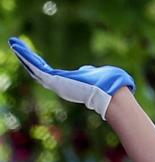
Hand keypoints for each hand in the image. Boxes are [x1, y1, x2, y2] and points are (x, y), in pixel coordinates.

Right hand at [8, 36, 134, 119]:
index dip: (38, 64)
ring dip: (24, 56)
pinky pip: (38, 67)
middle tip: (16, 47)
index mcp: (68, 84)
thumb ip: (86, 73)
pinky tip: (19, 48)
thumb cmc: (107, 85)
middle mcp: (60, 86)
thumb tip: (86, 70)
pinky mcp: (57, 81)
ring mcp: (58, 85)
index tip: (30, 56)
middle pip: (38, 71)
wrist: (110, 94)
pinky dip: (28, 57)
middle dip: (26, 59)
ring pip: (35, 69)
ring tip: (14, 44)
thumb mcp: (92, 75)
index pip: (48, 73)